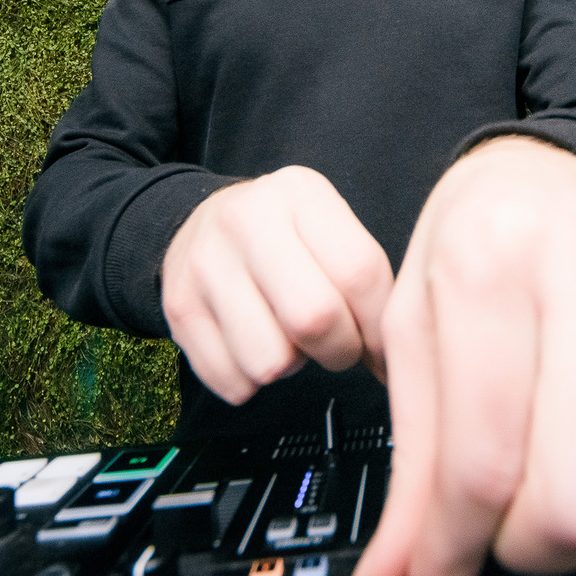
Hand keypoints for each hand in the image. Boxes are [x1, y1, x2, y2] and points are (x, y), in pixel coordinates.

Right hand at [161, 165, 394, 404]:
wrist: (200, 222)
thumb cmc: (284, 235)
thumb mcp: (327, 226)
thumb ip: (365, 277)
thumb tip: (396, 361)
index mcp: (299, 193)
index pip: (359, 273)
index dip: (381, 326)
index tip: (383, 348)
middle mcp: (245, 221)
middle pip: (314, 319)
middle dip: (339, 352)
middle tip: (338, 347)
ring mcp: (205, 264)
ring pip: (270, 362)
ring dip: (291, 366)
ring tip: (287, 336)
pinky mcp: (178, 308)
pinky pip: (232, 382)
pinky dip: (251, 380)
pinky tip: (252, 343)